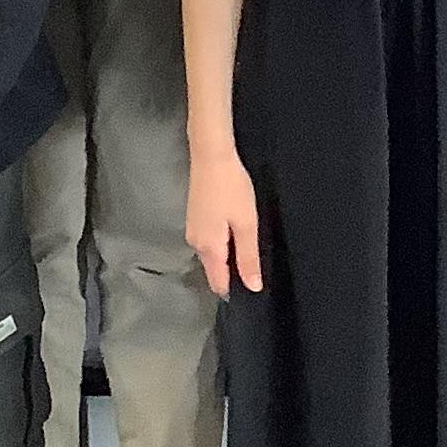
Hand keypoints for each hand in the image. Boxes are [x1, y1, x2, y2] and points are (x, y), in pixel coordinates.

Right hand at [188, 148, 263, 297]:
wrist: (211, 155)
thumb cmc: (231, 189)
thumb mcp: (246, 224)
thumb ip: (248, 257)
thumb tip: (253, 287)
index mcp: (209, 248)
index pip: (218, 282)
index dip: (233, 290)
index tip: (250, 291)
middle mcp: (195, 243)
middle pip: (213, 270)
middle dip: (230, 275)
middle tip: (253, 269)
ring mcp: (192, 230)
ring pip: (210, 256)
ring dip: (225, 258)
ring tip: (246, 253)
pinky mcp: (194, 218)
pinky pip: (208, 242)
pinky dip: (220, 244)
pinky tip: (233, 235)